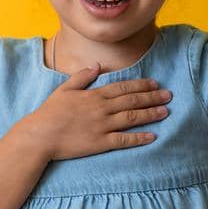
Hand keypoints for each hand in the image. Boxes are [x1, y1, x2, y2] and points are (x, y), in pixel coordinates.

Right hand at [16, 66, 172, 160]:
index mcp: (94, 95)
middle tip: (169, 96)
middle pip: (132, 101)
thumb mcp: (64, 90)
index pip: (123, 87)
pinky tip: (152, 136)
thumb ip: (82, 77)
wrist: (38, 136)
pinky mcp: (100, 143)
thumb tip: (96, 65)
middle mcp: (101, 109)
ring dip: (151, 114)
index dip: (141, 85)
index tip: (156, 84)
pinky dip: (139, 138)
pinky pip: (124, 140)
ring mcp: (102, 126)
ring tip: (165, 111)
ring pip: (132, 118)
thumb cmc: (49, 113)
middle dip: (152, 97)